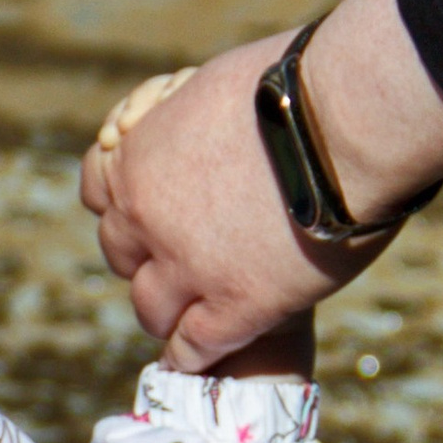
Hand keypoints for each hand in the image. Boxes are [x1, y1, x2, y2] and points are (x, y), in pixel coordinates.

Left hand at [79, 0, 442, 368]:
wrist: (345, 120)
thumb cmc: (297, 84)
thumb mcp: (216, 89)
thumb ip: (193, 125)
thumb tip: (201, 127)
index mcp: (136, 158)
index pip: (97, 194)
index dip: (125, 206)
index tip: (145, 214)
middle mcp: (145, 218)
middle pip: (122, 256)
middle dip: (147, 261)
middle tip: (176, 266)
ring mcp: (187, 268)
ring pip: (151, 310)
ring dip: (169, 313)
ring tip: (188, 320)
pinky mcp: (233, 308)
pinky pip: (193, 349)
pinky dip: (193, 355)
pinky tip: (201, 359)